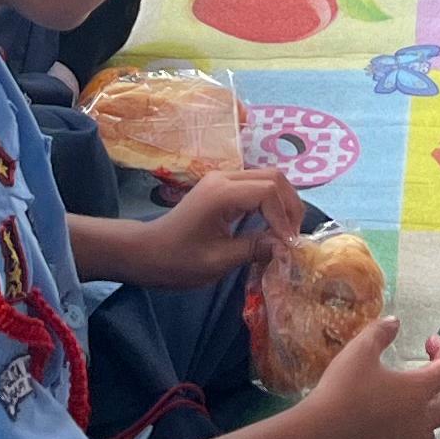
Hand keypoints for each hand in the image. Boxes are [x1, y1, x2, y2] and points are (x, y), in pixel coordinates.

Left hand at [129, 165, 296, 287]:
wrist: (146, 252)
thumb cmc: (177, 261)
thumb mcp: (217, 261)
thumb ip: (253, 249)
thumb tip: (285, 247)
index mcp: (221, 194)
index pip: (268, 192)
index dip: (284, 218)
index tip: (288, 246)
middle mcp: (224, 178)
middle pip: (273, 177)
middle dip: (289, 205)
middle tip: (293, 236)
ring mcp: (222, 179)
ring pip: (267, 178)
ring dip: (282, 202)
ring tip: (286, 232)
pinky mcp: (222, 187)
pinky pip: (256, 185)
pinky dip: (270, 202)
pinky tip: (271, 225)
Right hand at [291, 314, 439, 438]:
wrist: (317, 436)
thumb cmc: (342, 390)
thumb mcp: (359, 350)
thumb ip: (380, 332)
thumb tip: (395, 322)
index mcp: (418, 391)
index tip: (430, 342)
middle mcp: (420, 422)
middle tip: (421, 377)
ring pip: (429, 436)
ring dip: (424, 420)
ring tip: (406, 409)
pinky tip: (388, 435)